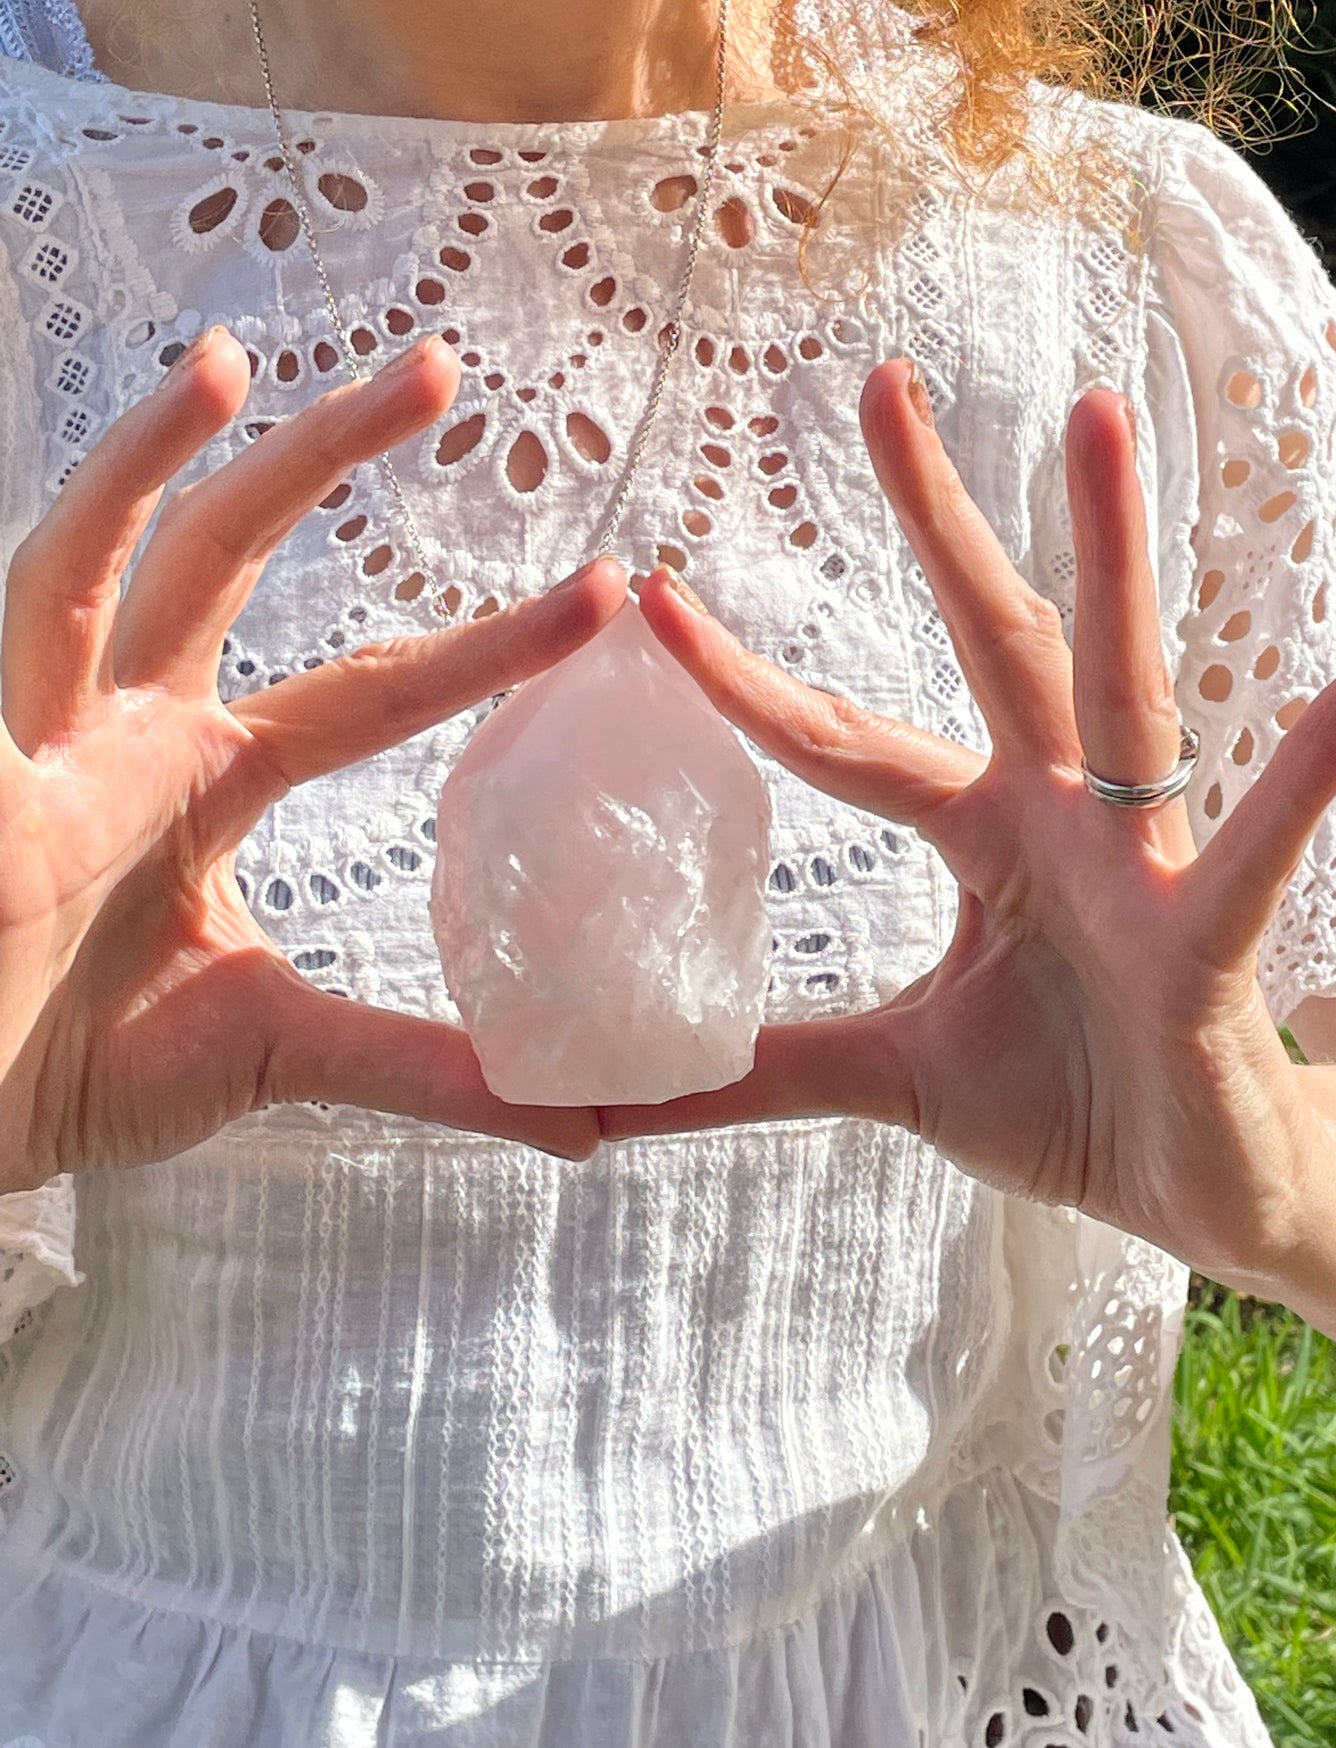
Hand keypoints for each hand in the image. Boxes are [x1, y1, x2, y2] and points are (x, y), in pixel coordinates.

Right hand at [0, 327, 626, 1188]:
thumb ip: (423, 1066)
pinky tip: (86, 489)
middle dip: (324, 458)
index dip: (484, 646)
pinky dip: (41, 559)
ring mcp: (34, 738)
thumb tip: (582, 1123)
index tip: (602, 592)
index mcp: (205, 776)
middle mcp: (124, 728)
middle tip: (444, 368)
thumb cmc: (86, 1068)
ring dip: (141, 459)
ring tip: (224, 359)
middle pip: (227, 555)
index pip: (369, 688)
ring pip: (84, 562)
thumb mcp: (282, 1047)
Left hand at [603, 360, 1335, 1283]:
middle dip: (938, 521)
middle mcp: (1060, 818)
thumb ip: (772, 1069)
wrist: (1199, 1194)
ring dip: (1111, 556)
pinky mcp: (1208, 943)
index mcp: (981, 837)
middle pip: (992, 642)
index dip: (750, 681)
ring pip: (1121, 689)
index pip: (846, 742)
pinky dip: (1307, 775)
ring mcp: (1140, 865)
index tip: (653, 596)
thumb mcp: (893, 1078)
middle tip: (879, 384)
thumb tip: (618, 1103)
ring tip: (1099, 419)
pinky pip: (1251, 853)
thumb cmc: (1068, 1104)